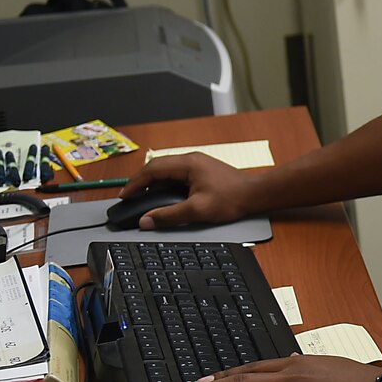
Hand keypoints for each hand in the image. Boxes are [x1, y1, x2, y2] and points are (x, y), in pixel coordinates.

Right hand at [120, 152, 254, 229]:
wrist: (256, 194)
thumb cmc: (232, 199)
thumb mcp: (197, 210)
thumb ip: (169, 215)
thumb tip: (146, 221)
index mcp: (188, 163)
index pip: (152, 169)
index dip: (135, 183)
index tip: (125, 195)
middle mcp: (191, 160)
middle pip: (157, 168)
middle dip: (141, 182)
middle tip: (130, 197)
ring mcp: (197, 164)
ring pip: (167, 171)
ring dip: (154, 183)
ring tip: (142, 198)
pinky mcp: (202, 172)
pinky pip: (177, 175)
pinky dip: (166, 185)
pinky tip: (163, 196)